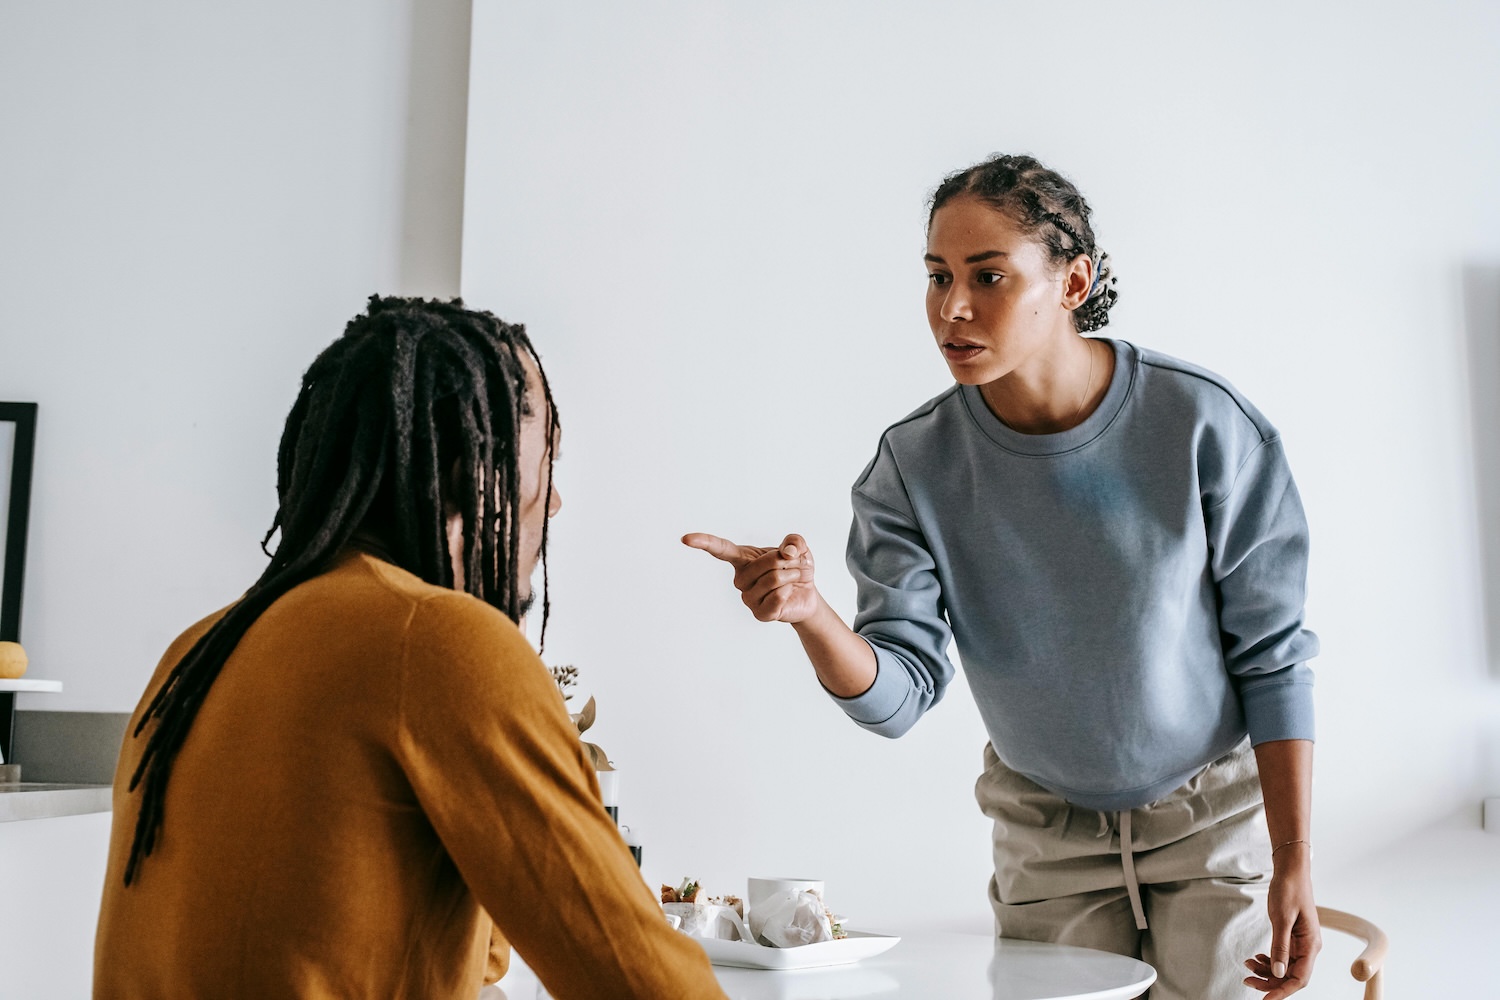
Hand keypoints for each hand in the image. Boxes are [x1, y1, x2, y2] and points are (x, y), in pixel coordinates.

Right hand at [682, 532, 819, 623]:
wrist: (806, 594)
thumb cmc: (795, 568)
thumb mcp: (798, 548)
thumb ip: (794, 542)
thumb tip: (787, 552)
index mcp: (742, 559)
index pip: (720, 549)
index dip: (703, 542)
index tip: (686, 539)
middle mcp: (740, 579)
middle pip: (765, 563)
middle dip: (787, 561)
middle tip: (794, 564)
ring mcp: (748, 598)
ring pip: (773, 580)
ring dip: (792, 575)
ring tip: (794, 577)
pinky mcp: (760, 614)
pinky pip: (776, 598)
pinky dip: (789, 591)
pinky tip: (789, 593)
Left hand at [1244, 851, 1319, 997]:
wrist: (1291, 871)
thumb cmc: (1289, 890)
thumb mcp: (1282, 918)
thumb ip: (1280, 946)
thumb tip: (1277, 971)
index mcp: (1311, 945)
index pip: (1299, 978)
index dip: (1282, 991)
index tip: (1266, 999)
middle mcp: (1309, 947)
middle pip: (1291, 976)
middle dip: (1270, 981)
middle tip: (1247, 981)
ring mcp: (1301, 943)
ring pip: (1285, 967)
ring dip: (1267, 970)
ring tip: (1248, 965)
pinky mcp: (1293, 937)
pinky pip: (1282, 956)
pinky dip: (1269, 959)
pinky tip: (1257, 958)